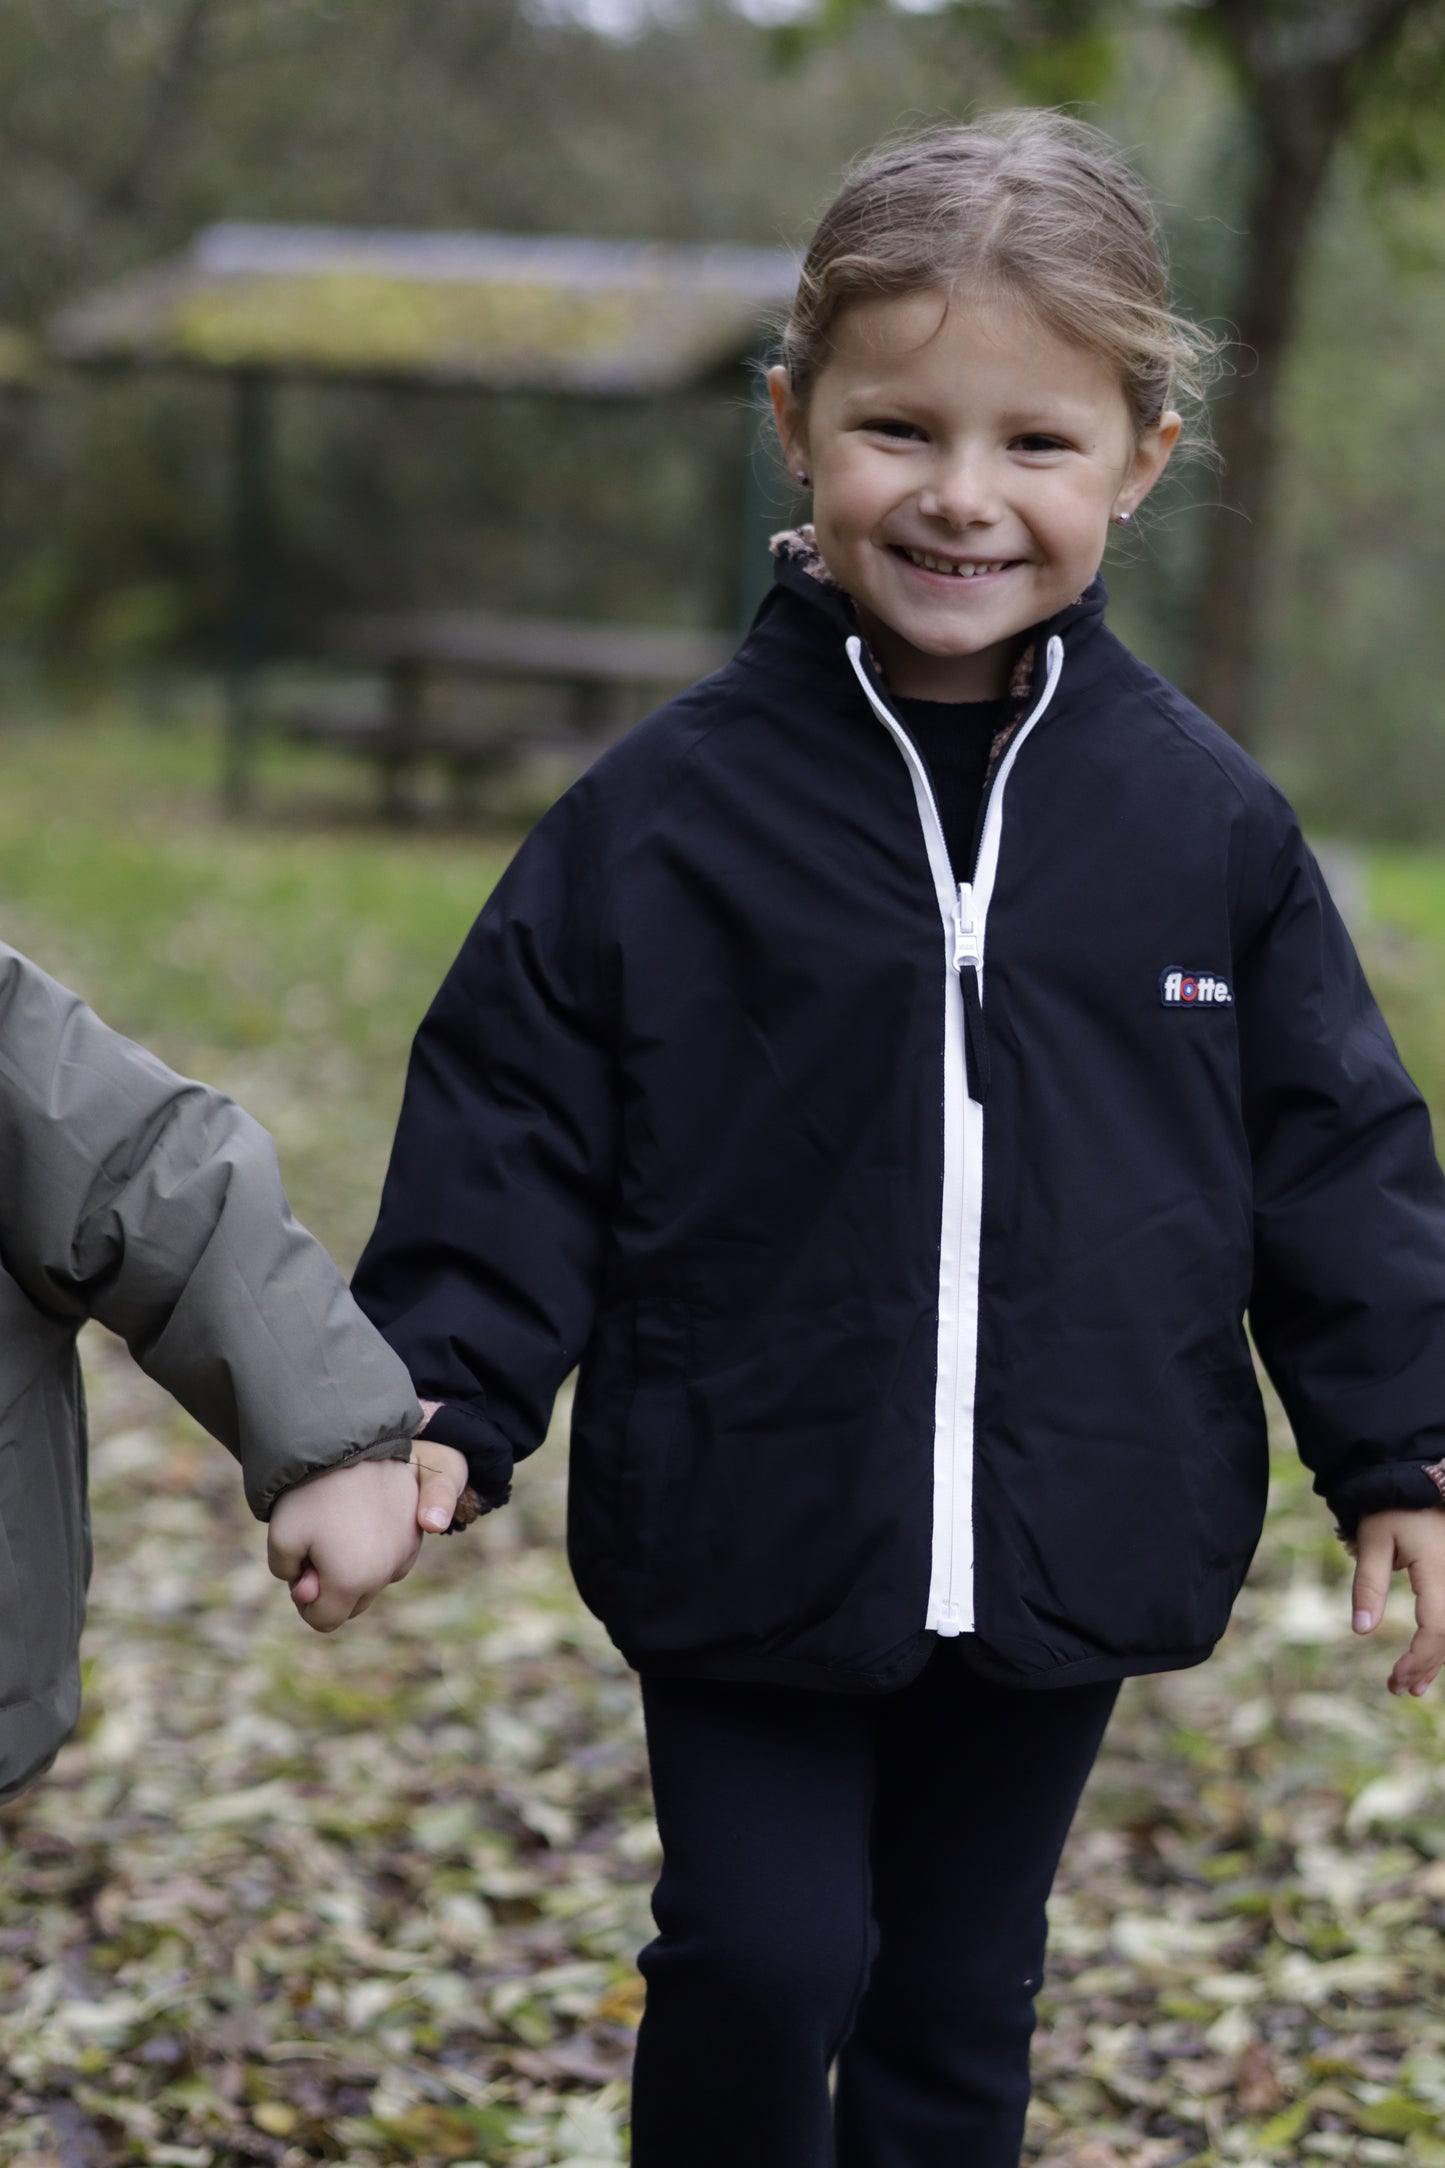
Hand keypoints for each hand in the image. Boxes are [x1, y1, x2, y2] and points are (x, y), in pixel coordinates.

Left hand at [267, 1441, 470, 1631]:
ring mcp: (406, 1551)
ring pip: (373, 1581)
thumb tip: (308, 1589)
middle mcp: (386, 1573)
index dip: (304, 1602)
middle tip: (312, 1548)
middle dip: (331, 1587)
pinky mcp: (415, 1531)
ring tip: (336, 1528)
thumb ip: (289, 1577)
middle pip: (352, 1604)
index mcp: (352, 1582)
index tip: (298, 1570)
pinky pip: (391, 1557)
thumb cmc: (310, 1492)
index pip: (324, 1620)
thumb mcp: (280, 1538)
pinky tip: (357, 1517)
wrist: (352, 1442)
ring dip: (354, 1569)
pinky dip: (374, 1549)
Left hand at [1350, 1507, 1444, 1694]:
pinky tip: (1430, 1663)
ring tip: (1412, 1687)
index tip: (1395, 1677)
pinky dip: (1443, 1642)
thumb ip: (1368, 1585)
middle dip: (1426, 1666)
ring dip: (1438, 1660)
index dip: (1419, 1658)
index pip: (1435, 1628)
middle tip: (1396, 1688)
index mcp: (1438, 1570)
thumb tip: (1362, 1630)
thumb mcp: (1373, 1541)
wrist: (1417, 1482)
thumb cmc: (1391, 1508)